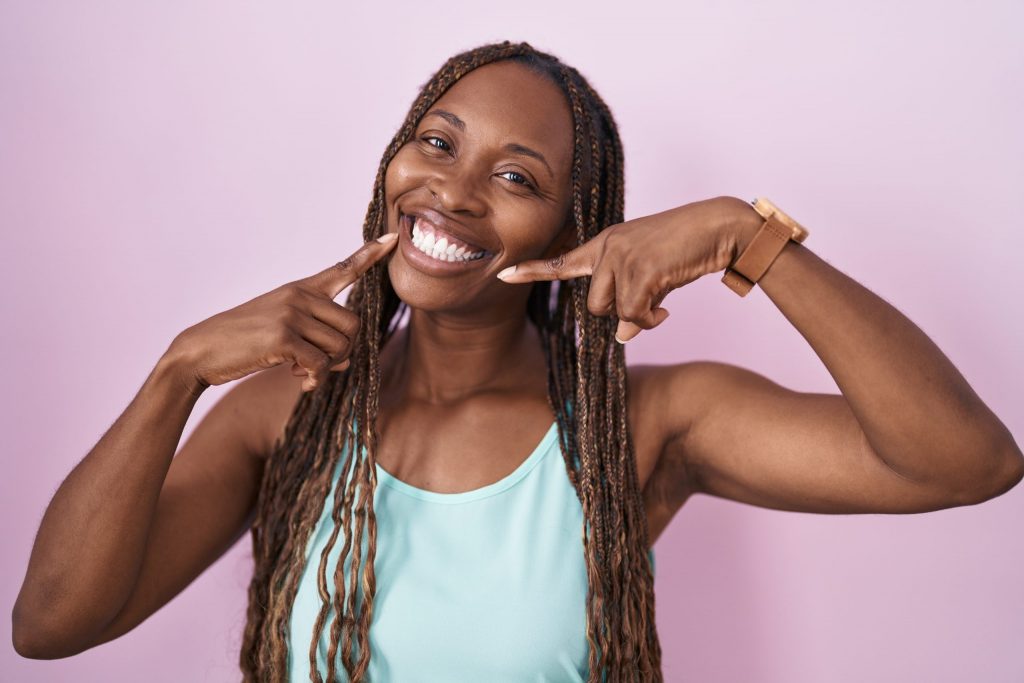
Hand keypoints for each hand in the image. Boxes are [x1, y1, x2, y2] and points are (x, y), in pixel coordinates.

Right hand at [169, 233, 398, 392]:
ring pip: (341, 346)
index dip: (370, 255)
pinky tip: (298, 380)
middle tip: (319, 364)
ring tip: (302, 371)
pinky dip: (314, 379)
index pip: (343, 268)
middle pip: (354, 324)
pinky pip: (321, 364)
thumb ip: (318, 339)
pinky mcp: (283, 337)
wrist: (200, 351)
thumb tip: (348, 360)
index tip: (392, 238)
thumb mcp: (283, 332)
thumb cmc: (243, 343)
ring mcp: (291, 314)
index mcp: (301, 289)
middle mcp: (299, 296)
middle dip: (344, 351)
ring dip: (326, 368)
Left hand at [495, 196, 750, 341]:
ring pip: (613, 311)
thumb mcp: (650, 273)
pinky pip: (634, 314)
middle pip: (594, 305)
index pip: (561, 261)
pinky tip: (667, 305)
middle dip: (620, 313)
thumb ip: (628, 300)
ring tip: (662, 299)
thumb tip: (622, 335)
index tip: (503, 276)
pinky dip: (651, 318)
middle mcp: (607, 246)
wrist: (720, 227)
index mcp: (605, 243)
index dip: (532, 272)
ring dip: (638, 316)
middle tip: (650, 304)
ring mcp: (622, 255)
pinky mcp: (640, 268)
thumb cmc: (686, 250)